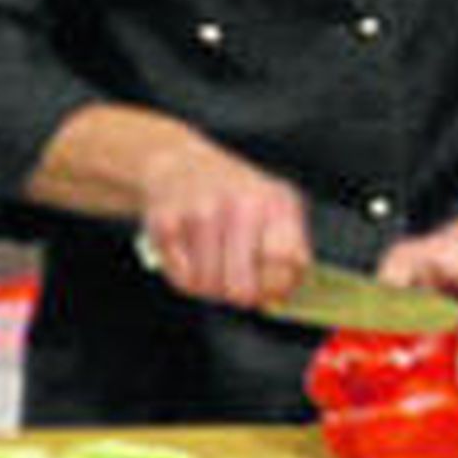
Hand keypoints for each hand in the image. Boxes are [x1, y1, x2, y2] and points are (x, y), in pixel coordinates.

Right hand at [140, 139, 310, 310]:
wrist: (179, 163)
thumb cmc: (235, 198)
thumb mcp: (276, 211)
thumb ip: (291, 256)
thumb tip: (279, 294)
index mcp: (276, 201)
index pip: (286, 261)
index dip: (275, 284)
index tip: (267, 282)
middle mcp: (241, 203)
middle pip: (242, 289)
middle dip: (238, 293)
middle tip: (235, 279)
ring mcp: (201, 211)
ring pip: (209, 286)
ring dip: (209, 284)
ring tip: (212, 260)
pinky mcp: (166, 222)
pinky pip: (182, 278)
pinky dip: (184, 273)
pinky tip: (190, 251)